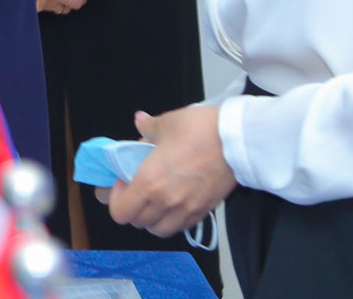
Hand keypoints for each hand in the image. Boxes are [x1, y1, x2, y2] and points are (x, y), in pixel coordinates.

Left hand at [103, 106, 234, 237]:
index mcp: (149, 183)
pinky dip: (173, 220)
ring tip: (154, 200)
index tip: (121, 183)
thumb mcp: (166, 123)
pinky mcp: (205, 211)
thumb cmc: (199, 129)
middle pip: (138, 222)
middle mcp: (166, 202)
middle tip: (135, 190)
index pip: (121, 212)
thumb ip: (148, 128)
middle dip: (132, 208)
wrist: (236, 139)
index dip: (115, 199)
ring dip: (152, 219)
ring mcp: (187, 210)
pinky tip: (174, 203)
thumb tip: (140, 121)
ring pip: (160, 230)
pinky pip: (182, 226)